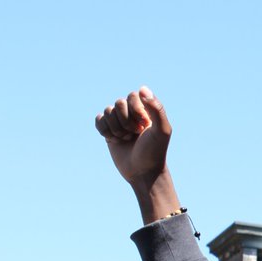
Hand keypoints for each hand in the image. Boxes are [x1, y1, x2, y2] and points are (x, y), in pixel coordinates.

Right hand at [95, 87, 181, 221]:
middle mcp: (132, 112)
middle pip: (118, 103)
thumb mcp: (162, 130)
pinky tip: (114, 140)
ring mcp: (119, 121)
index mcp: (146, 109)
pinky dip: (104, 130)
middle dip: (125, 121)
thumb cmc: (155, 151)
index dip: (135, 111)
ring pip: (107, 111)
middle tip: (135, 134)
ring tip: (126, 139)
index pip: (132, 96)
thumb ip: (156, 108)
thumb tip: (142, 88)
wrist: (143, 172)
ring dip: (116, 128)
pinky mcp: (108, 130)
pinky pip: (98, 120)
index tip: (144, 125)